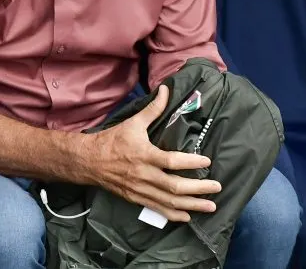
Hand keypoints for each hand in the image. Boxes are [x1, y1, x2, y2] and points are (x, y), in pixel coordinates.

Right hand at [83, 84, 221, 222]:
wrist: (89, 161)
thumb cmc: (113, 140)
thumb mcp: (133, 122)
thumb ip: (153, 109)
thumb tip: (166, 89)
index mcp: (144, 155)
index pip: (171, 161)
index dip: (191, 162)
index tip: (207, 161)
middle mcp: (143, 175)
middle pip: (174, 186)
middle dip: (198, 189)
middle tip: (217, 187)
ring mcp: (139, 190)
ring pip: (169, 202)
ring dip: (192, 206)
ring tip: (211, 207)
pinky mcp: (136, 199)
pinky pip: (158, 209)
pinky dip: (174, 215)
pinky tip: (188, 216)